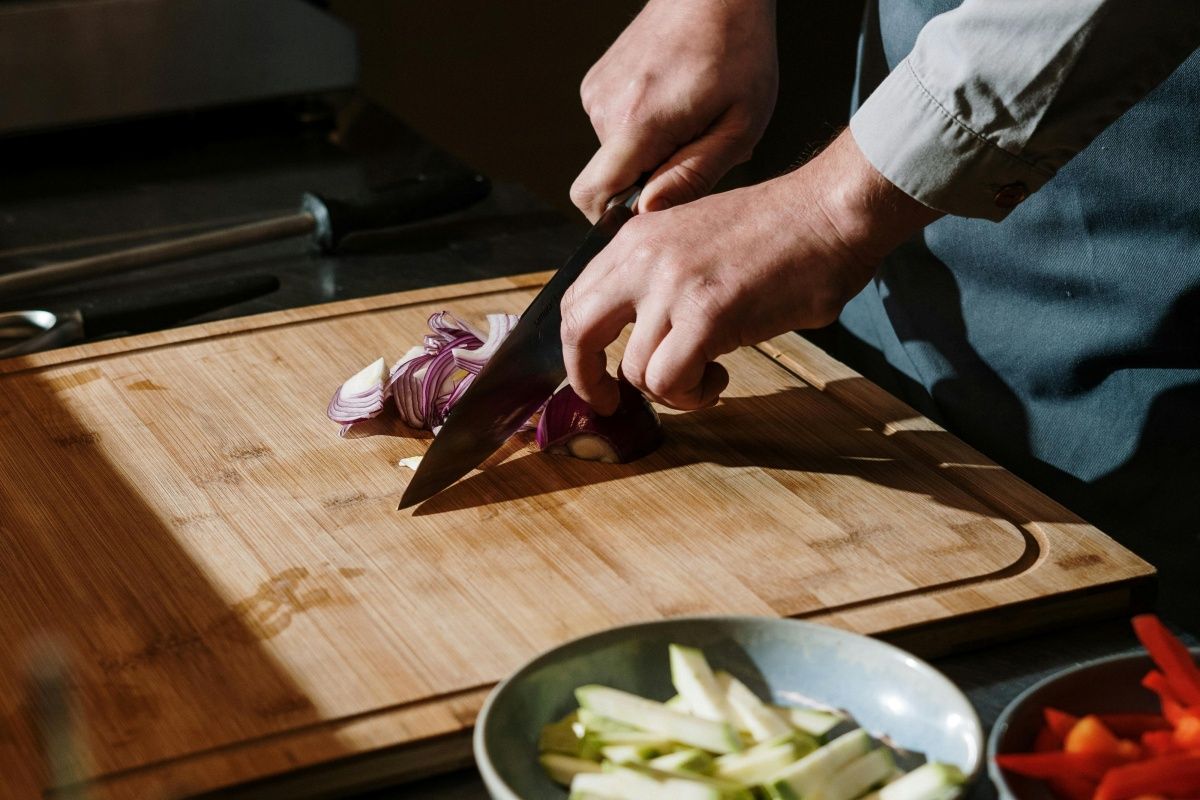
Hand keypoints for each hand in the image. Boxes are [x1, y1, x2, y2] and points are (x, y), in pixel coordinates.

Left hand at [560, 130, 943, 413]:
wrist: (831, 211)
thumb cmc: (780, 229)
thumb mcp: (694, 238)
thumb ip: (658, 275)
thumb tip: (637, 329)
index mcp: (636, 238)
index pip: (577, 300)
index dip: (578, 348)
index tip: (595, 373)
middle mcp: (642, 259)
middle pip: (579, 333)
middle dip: (587, 380)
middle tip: (611, 402)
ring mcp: (671, 286)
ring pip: (635, 371)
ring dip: (671, 389)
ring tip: (708, 375)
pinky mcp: (706, 316)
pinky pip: (670, 381)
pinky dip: (692, 394)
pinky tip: (719, 376)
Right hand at [571, 0, 778, 221]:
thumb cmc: (738, 51)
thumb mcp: (739, 126)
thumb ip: (693, 176)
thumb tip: (649, 212)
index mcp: (638, 122)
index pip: (591, 196)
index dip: (614, 217)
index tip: (652, 209)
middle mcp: (605, 107)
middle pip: (609, 179)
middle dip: (647, 180)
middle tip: (693, 149)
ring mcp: (596, 92)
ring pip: (615, 154)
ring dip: (650, 151)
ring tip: (689, 119)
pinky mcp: (597, 83)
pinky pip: (614, 128)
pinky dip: (642, 129)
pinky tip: (673, 103)